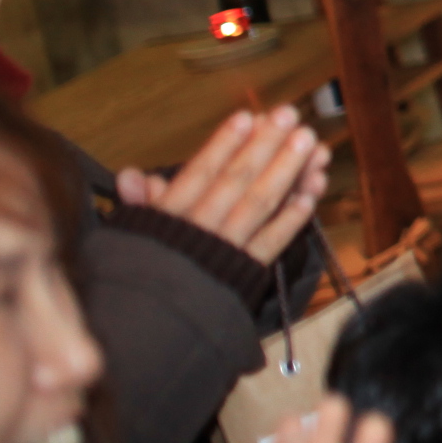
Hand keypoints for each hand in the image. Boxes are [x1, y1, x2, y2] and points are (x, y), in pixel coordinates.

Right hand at [116, 104, 328, 263]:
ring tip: (311, 145)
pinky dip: (290, 220)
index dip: (224, 144)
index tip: (247, 117)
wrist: (145, 326)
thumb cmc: (139, 272)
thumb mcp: (130, 235)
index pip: (199, 174)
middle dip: (265, 146)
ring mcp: (224, 253)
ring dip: (287, 173)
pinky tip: (310, 196)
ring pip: (258, 207)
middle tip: (290, 116)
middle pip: (236, 182)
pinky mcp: (244, 275)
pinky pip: (270, 244)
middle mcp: (199, 231)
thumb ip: (138, 203)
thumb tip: (130, 174)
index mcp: (168, 218)